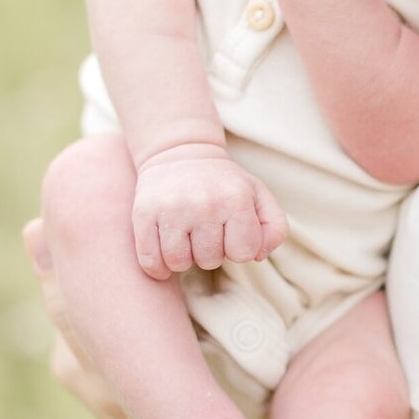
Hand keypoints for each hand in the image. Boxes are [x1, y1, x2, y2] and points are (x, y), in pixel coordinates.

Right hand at [132, 143, 287, 279]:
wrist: (180, 153)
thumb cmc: (225, 184)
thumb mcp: (259, 196)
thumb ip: (274, 228)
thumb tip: (257, 256)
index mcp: (236, 199)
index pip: (243, 253)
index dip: (238, 248)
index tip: (231, 233)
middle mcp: (203, 203)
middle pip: (209, 261)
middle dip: (210, 252)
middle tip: (206, 232)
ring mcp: (171, 208)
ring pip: (178, 262)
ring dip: (184, 258)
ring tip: (187, 238)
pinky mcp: (143, 213)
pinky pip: (149, 260)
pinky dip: (157, 266)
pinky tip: (165, 253)